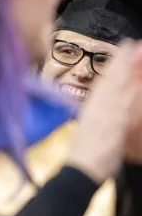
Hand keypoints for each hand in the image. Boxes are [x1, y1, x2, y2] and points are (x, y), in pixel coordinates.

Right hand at [67, 40, 141, 181]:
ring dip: (127, 70)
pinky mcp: (112, 126)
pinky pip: (123, 106)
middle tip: (132, 43)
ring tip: (136, 53)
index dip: (114, 66)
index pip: (105, 83)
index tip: (123, 50)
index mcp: (90, 110)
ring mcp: (105, 116)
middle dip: (123, 62)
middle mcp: (98, 109)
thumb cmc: (82, 156)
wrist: (79, 172)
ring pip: (118, 89)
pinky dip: (128, 92)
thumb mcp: (86, 132)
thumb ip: (95, 119)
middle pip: (112, 82)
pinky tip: (135, 82)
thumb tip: (100, 110)